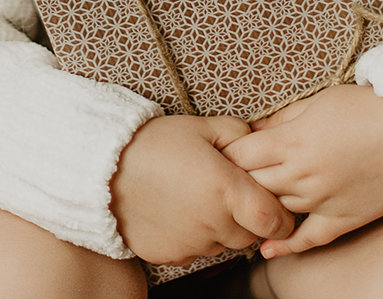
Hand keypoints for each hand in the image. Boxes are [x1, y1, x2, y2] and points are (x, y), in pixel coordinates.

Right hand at [111, 114, 295, 264]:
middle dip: (245, 218)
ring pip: (221, 244)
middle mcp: (212, 223)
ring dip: (217, 227)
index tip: (271, 205)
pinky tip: (174, 210)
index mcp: (226, 190)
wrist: (101, 166)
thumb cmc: (154, 142)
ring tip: (192, 197)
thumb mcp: (201, 126)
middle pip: (249, 235)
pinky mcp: (169, 255)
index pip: (276, 222)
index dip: (281, 217)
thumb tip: (259, 145)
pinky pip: (194, 251)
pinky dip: (191, 235)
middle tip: (221, 192)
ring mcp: (190, 243)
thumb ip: (239, 135)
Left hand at [219, 84, 382, 257]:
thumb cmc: (368, 109)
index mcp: (292, 141)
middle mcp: (303, 174)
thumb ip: (281, 119)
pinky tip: (268, 249)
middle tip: (230, 176)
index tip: (220, 152)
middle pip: (253, 183)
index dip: (227, 153)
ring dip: (262, 203)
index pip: (240, 155)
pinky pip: (309, 239)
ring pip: (276, 208)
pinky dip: (286, 246)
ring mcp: (323, 200)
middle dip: (239, 178)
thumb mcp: (318, 102)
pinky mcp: (344, 218)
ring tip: (248, 200)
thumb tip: (252, 131)